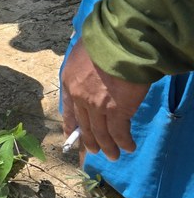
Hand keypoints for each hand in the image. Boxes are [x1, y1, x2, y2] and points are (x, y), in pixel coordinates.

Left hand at [61, 39, 149, 159]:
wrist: (118, 44)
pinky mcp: (117, 111)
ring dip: (107, 147)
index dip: (70, 125)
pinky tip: (128, 146)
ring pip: (101, 133)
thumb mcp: (81, 54)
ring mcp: (97, 106)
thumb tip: (90, 74)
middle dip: (90, 141)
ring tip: (113, 155)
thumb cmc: (101, 42)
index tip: (72, 136)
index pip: (68, 110)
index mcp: (69, 83)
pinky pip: (119, 132)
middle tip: (94, 151)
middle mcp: (79, 97)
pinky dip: (124, 142)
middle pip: (84, 125)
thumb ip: (83, 69)